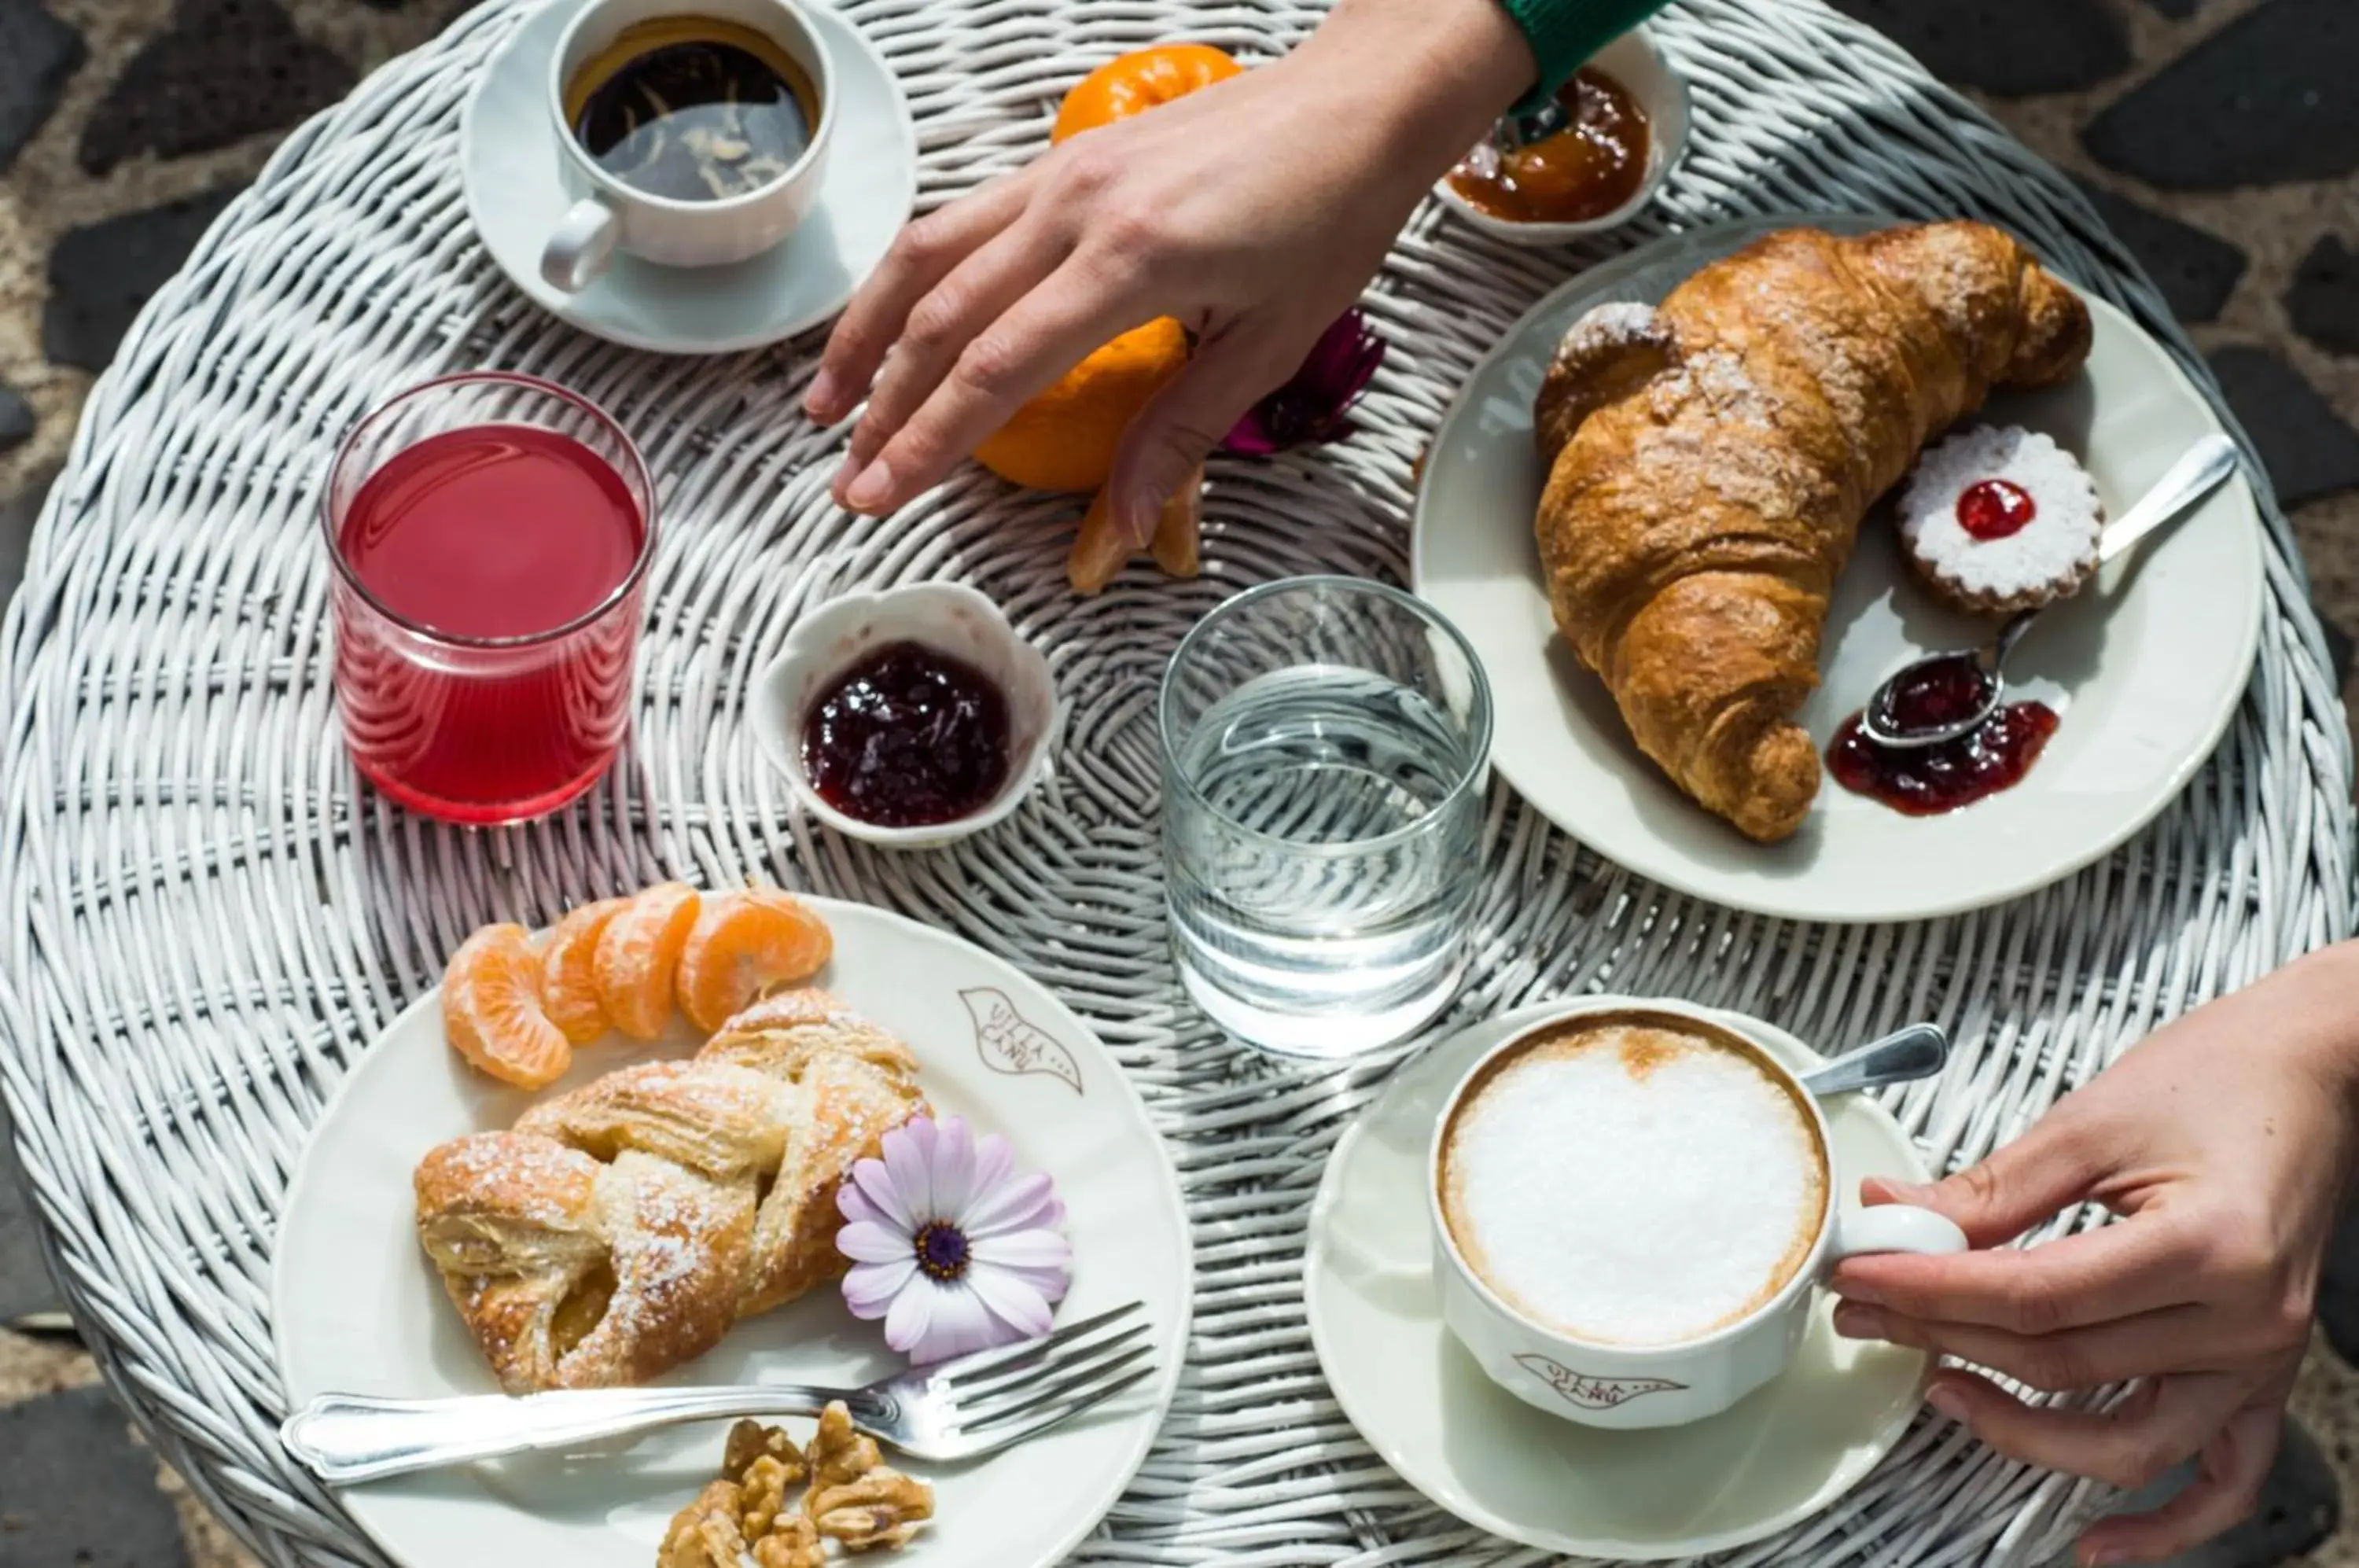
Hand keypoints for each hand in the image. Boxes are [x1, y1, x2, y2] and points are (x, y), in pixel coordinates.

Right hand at [804, 0, 1532, 545]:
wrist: (1357, 102)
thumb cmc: (1330, 215)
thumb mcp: (1268, 346)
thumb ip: (1179, 436)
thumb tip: (1116, 530)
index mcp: (1130, 261)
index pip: (995, 369)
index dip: (927, 443)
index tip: (879, 497)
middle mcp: (1075, 208)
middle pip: (942, 318)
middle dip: (883, 409)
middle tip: (846, 481)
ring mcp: (1060, 173)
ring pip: (929, 255)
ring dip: (869, 334)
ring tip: (830, 403)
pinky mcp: (1062, 160)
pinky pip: (961, 220)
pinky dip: (911, 277)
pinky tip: (894, 322)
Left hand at [1831, 944, 2358, 1563]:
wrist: (2315, 1071)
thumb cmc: (2224, 1079)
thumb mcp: (2089, 1122)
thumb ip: (1990, 1189)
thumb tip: (1893, 1216)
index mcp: (2207, 1245)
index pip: (2031, 1296)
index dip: (1929, 1291)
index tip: (1860, 1276)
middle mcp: (2246, 1318)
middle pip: (2061, 1361)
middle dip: (1944, 1336)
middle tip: (1868, 1310)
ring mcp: (2261, 1357)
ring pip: (2126, 1437)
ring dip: (2023, 1433)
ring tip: (1940, 1390)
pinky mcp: (2263, 1372)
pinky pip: (2221, 1479)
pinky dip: (2163, 1523)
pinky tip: (2097, 1540)